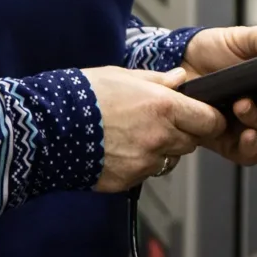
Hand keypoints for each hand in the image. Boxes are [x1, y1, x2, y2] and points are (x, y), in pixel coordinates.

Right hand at [84, 65, 226, 193]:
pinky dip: (139, 165)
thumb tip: (180, 78)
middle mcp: (160, 137)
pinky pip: (145, 173)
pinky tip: (118, 150)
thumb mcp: (123, 76)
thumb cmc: (82, 97)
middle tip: (161, 124)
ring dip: (161, 151)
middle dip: (183, 134)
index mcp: (164, 107)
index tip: (204, 116)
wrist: (46, 129)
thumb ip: (158, 80)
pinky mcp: (129, 180)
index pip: (210, 121)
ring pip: (170, 160)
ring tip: (133, 136)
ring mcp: (145, 162)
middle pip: (192, 142)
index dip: (209, 119)